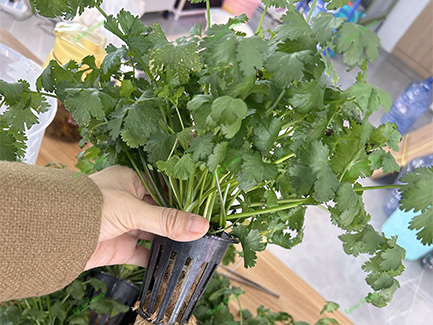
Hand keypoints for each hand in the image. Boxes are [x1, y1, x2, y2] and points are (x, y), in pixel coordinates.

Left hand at [84, 165, 208, 269]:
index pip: (164, 189)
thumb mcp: (133, 209)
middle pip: (161, 213)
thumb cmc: (89, 207)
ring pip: (154, 234)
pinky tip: (173, 263)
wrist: (53, 235)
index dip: (183, 200)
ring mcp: (124, 225)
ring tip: (195, 246)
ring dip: (170, 241)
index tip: (203, 209)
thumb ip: (167, 220)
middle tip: (203, 230)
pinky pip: (143, 254)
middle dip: (179, 222)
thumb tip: (201, 226)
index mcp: (130, 182)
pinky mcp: (119, 247)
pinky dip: (157, 260)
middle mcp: (128, 202)